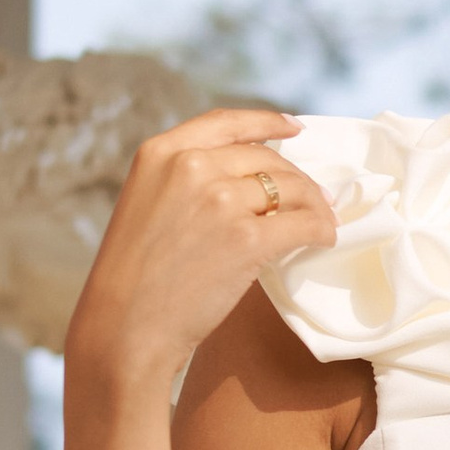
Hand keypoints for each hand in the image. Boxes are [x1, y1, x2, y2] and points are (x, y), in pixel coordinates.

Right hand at [63, 108, 337, 392]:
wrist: (125, 326)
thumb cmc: (134, 277)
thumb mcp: (146, 204)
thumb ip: (185, 181)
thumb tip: (248, 179)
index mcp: (162, 152)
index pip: (227, 123)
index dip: (268, 123)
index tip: (295, 129)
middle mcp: (191, 166)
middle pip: (265, 159)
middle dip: (296, 178)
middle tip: (315, 196)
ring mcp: (220, 200)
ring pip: (290, 189)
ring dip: (314, 204)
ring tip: (323, 219)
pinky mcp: (247, 238)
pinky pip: (303, 223)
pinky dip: (321, 229)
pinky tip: (324, 238)